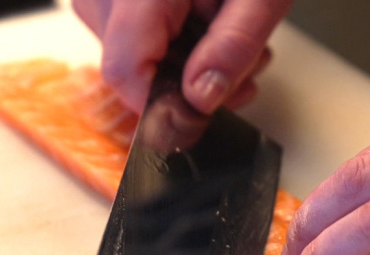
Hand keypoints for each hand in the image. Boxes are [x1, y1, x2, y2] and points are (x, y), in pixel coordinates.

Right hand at [73, 0, 291, 113]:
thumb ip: (234, 45)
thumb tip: (199, 98)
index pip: (125, 69)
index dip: (162, 104)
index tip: (202, 111)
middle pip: (129, 69)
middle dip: (189, 82)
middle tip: (244, 64)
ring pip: (130, 59)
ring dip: (186, 65)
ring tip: (230, 36)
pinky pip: (130, 39)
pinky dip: (172, 45)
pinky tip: (206, 28)